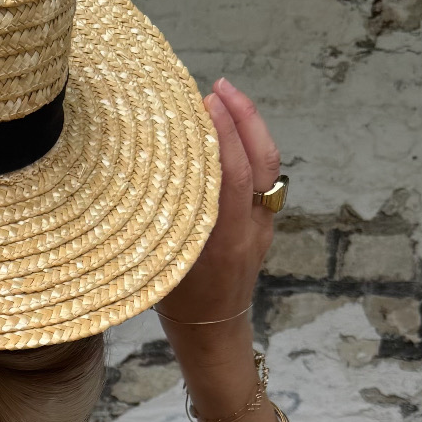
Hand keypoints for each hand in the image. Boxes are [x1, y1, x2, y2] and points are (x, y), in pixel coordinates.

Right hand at [157, 79, 280, 325]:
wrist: (213, 334)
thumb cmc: (178, 303)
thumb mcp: (163, 263)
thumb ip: (167, 221)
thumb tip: (152, 169)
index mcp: (227, 239)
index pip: (236, 174)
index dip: (225, 134)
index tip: (205, 103)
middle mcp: (252, 227)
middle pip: (262, 161)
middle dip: (243, 117)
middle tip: (217, 88)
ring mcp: (263, 224)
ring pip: (269, 165)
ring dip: (250, 127)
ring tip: (225, 98)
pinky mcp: (263, 222)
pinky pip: (263, 176)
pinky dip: (249, 146)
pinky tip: (228, 130)